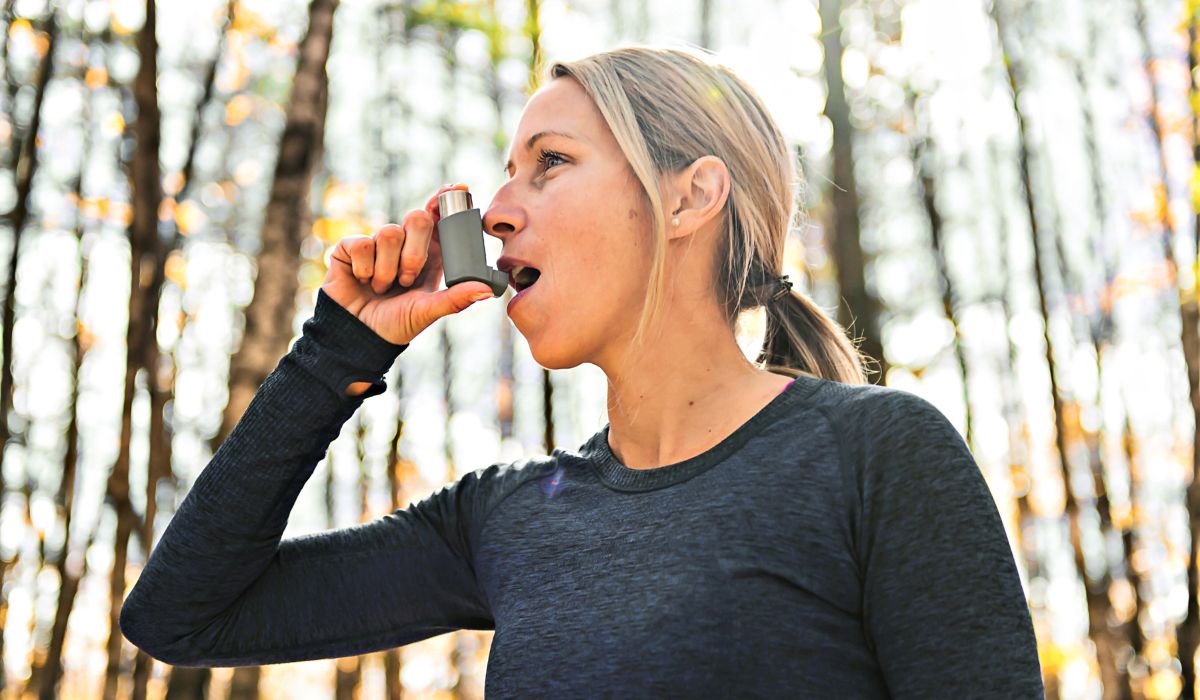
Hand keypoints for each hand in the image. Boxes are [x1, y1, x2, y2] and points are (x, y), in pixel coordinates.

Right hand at [320, 184, 494, 346]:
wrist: (359, 336)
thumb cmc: (396, 324)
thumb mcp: (429, 312)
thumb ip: (456, 298)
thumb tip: (486, 290)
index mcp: (429, 255)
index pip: (438, 218)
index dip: (445, 201)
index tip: (455, 190)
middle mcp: (404, 245)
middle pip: (418, 217)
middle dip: (415, 252)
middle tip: (408, 279)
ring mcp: (377, 244)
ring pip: (389, 232)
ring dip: (387, 269)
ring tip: (384, 288)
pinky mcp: (350, 248)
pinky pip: (362, 243)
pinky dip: (365, 268)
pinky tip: (363, 281)